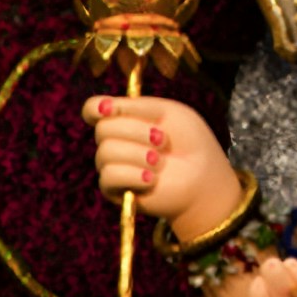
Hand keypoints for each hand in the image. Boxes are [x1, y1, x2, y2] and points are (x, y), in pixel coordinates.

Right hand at [82, 91, 244, 238]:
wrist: (204, 177)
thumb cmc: (190, 142)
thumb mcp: (169, 112)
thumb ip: (136, 106)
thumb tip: (104, 106)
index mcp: (124, 118)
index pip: (92, 108)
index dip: (95, 108)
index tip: (109, 108)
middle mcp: (114, 141)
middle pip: (103, 129)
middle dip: (136, 132)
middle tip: (163, 140)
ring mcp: (112, 166)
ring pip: (106, 152)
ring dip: (139, 155)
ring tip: (159, 162)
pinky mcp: (114, 190)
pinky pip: (109, 176)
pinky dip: (133, 175)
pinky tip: (152, 179)